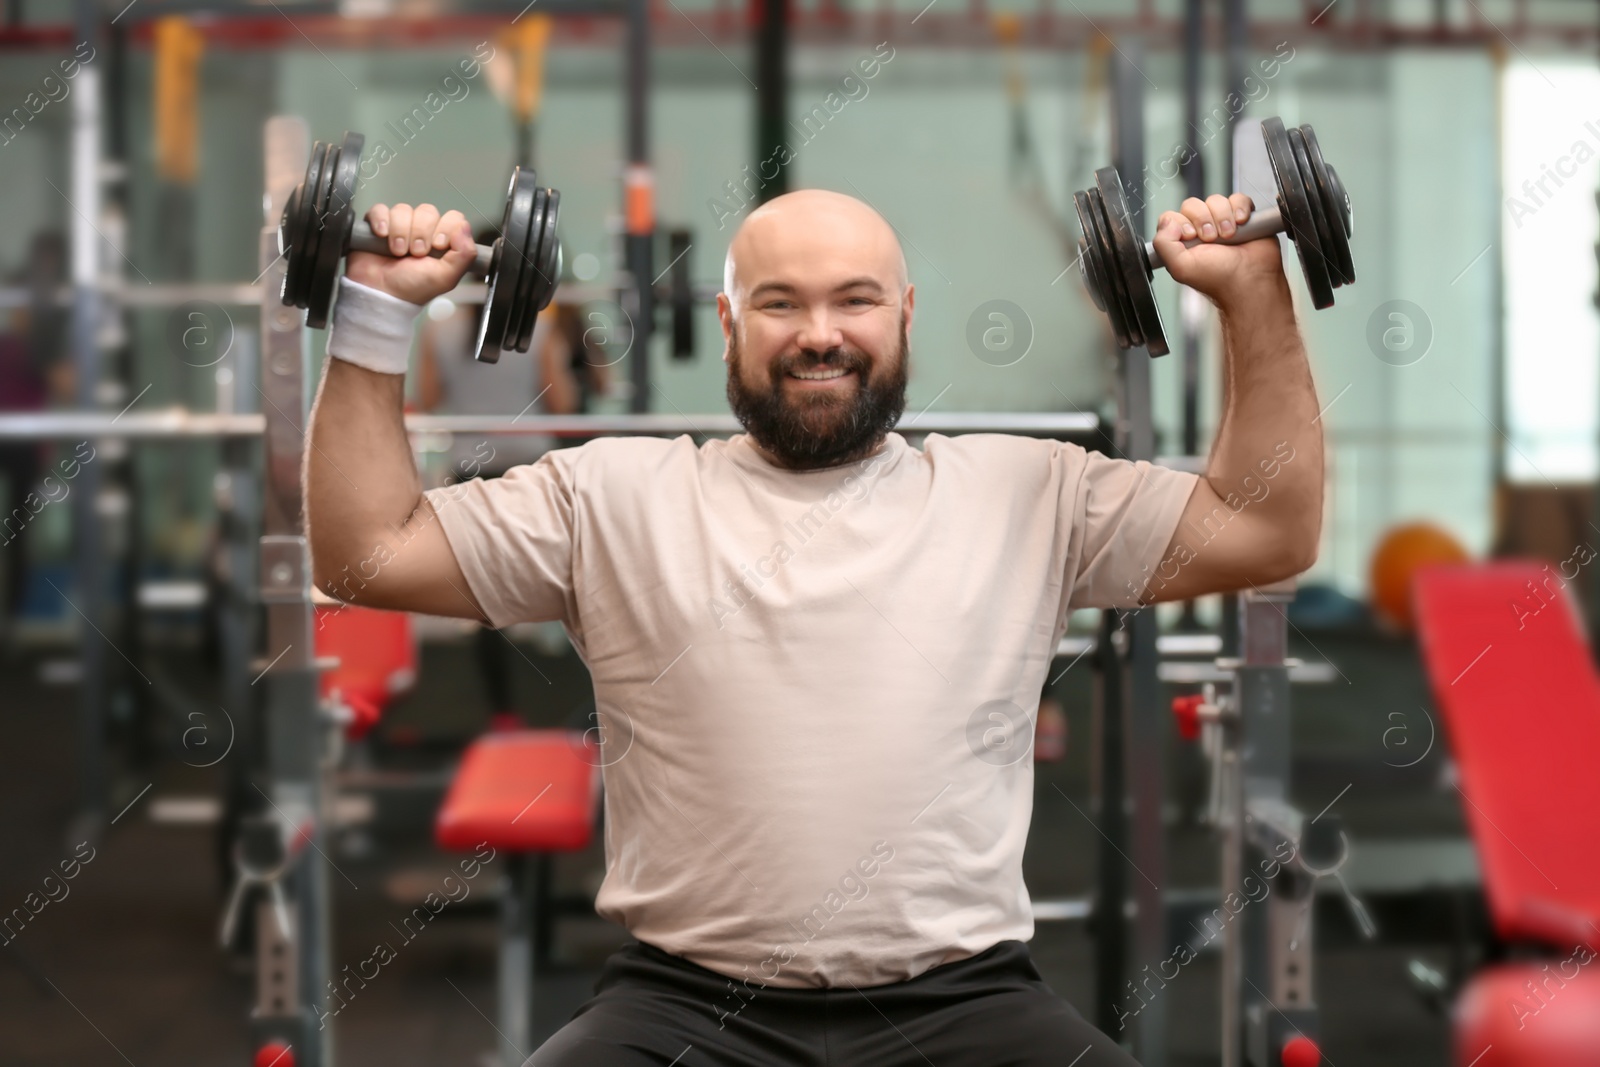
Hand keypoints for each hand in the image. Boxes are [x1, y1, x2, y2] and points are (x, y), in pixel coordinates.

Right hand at [346, 203, 475, 306]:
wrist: (382, 294)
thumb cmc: (413, 288)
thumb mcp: (446, 277)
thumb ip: (464, 254)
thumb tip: (465, 227)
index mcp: (442, 240)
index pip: (453, 217)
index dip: (446, 228)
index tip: (437, 246)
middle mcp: (423, 230)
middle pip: (427, 211)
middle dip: (421, 233)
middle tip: (416, 253)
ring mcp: (400, 225)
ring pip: (404, 210)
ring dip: (400, 232)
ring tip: (397, 252)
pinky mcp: (378, 223)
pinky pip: (380, 209)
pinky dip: (382, 221)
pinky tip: (382, 235)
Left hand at [1151, 193, 1287, 311]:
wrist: (1249, 280)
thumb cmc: (1219, 279)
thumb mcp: (1181, 267)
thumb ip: (1163, 244)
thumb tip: (1167, 222)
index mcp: (1183, 241)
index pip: (1172, 217)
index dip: (1182, 223)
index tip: (1192, 237)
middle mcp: (1200, 230)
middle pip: (1193, 205)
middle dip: (1203, 220)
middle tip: (1212, 239)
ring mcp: (1221, 221)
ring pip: (1215, 200)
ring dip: (1223, 216)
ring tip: (1229, 235)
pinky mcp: (1243, 216)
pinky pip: (1238, 198)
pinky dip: (1240, 208)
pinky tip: (1241, 223)